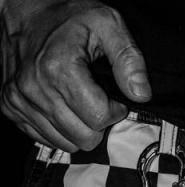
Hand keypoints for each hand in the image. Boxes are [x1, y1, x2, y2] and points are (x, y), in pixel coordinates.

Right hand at [0, 0, 151, 151]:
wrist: (23, 10)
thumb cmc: (66, 17)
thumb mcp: (107, 23)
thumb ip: (129, 59)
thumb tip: (141, 94)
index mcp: (59, 68)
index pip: (99, 118)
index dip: (114, 111)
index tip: (113, 98)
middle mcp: (34, 88)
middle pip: (84, 138)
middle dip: (98, 124)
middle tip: (97, 102)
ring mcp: (19, 100)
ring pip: (66, 144)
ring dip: (79, 129)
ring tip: (79, 102)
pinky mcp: (11, 108)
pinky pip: (46, 140)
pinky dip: (59, 129)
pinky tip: (62, 106)